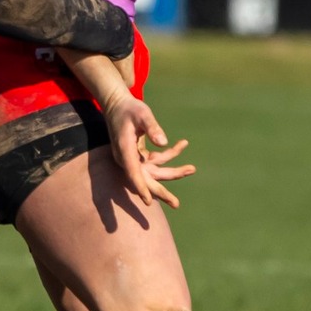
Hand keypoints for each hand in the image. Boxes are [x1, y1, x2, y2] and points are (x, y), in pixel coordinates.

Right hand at [99, 87, 195, 209]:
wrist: (118, 106)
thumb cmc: (129, 109)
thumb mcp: (142, 114)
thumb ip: (152, 127)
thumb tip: (163, 143)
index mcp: (125, 150)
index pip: (132, 172)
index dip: (141, 187)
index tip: (148, 201)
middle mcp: (128, 159)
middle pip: (145, 180)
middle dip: (161, 192)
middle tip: (176, 204)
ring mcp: (134, 159)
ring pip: (155, 171)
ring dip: (174, 171)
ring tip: (192, 168)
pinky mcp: (140, 156)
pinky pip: (158, 160)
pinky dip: (171, 153)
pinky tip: (184, 143)